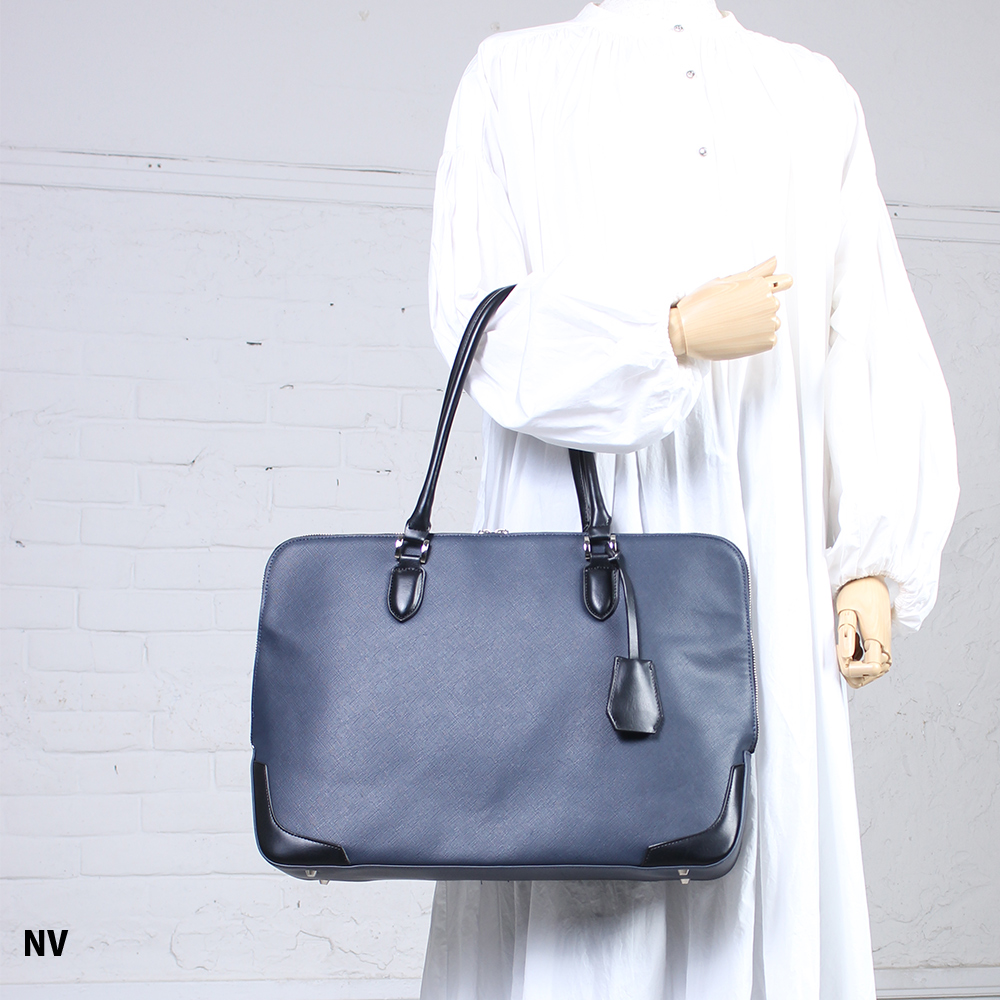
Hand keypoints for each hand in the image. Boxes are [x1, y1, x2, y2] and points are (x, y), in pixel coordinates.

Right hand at [668, 257, 792, 360]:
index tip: (750, 297)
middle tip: (731, 313)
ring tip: (733, 325)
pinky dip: (755, 340)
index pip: (784, 282)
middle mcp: (770, 302)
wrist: (686, 332)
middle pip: (773, 305)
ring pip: (772, 323)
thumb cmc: (702, 303)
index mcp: (762, 284)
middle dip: (757, 308)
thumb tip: (776, 261)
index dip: (766, 289)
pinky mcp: (766, 342)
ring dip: (757, 325)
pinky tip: (737, 336)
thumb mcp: (728, 281)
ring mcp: (770, 324)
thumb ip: (758, 272)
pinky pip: (768, 340)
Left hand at [835, 577, 891, 688]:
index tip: (841, 656)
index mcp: (877, 636)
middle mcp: (886, 644)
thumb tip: (846, 658)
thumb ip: (847, 635)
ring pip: (873, 671)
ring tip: (845, 648)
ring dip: (856, 666)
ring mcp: (885, 644)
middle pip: (873, 675)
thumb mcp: (846, 611)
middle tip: (840, 652)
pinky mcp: (882, 643)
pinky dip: (860, 660)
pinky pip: (873, 662)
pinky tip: (851, 648)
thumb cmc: (858, 592)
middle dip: (853, 670)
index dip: (853, 668)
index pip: (872, 668)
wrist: (870, 580)